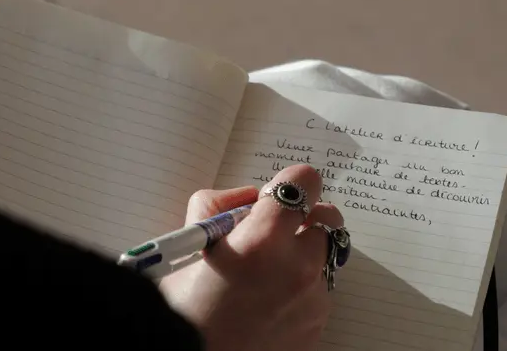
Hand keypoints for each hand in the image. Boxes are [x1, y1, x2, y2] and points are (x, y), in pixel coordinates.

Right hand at [159, 165, 343, 350]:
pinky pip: (318, 292)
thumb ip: (218, 207)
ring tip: (264, 277)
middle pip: (324, 217)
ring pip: (321, 257)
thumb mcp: (188, 243)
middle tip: (272, 234)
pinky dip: (300, 289)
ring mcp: (313, 300)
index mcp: (262, 241)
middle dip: (300, 219)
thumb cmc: (182, 308)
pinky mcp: (318, 325)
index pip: (304, 182)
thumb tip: (250, 198)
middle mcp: (297, 268)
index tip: (277, 194)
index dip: (290, 183)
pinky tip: (268, 304)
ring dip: (300, 256)